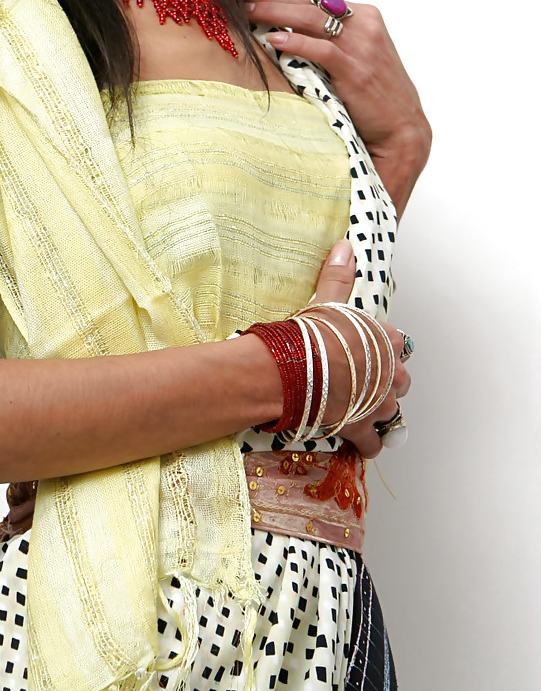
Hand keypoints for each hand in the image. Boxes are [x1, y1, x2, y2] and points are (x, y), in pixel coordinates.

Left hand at [246, 0, 431, 216]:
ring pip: (312, 19)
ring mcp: (363, 46)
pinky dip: (296, 41)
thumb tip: (286, 28)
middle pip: (310, 2)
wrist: (402, 129)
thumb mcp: (356, 56)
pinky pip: (322, 49)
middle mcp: (365, 25)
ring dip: (275, 12)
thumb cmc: (373, 95)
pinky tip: (273, 39)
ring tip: (247, 12)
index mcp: (365, 16)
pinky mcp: (357, 70)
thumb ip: (330, 38)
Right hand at [301, 241, 410, 458]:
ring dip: (377, 409)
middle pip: (400, 379)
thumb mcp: (326, 302)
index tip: (364, 348)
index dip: (382, 346)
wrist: (290, 371)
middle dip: (384, 380)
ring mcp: (378, 404)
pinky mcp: (361, 427)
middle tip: (360, 378)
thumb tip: (346, 247)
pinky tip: (356, 436)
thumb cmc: (309, 336)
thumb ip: (339, 277)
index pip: (398, 343)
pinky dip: (367, 442)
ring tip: (359, 406)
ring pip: (391, 410)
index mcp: (387, 341)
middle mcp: (390, 374)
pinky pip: (374, 442)